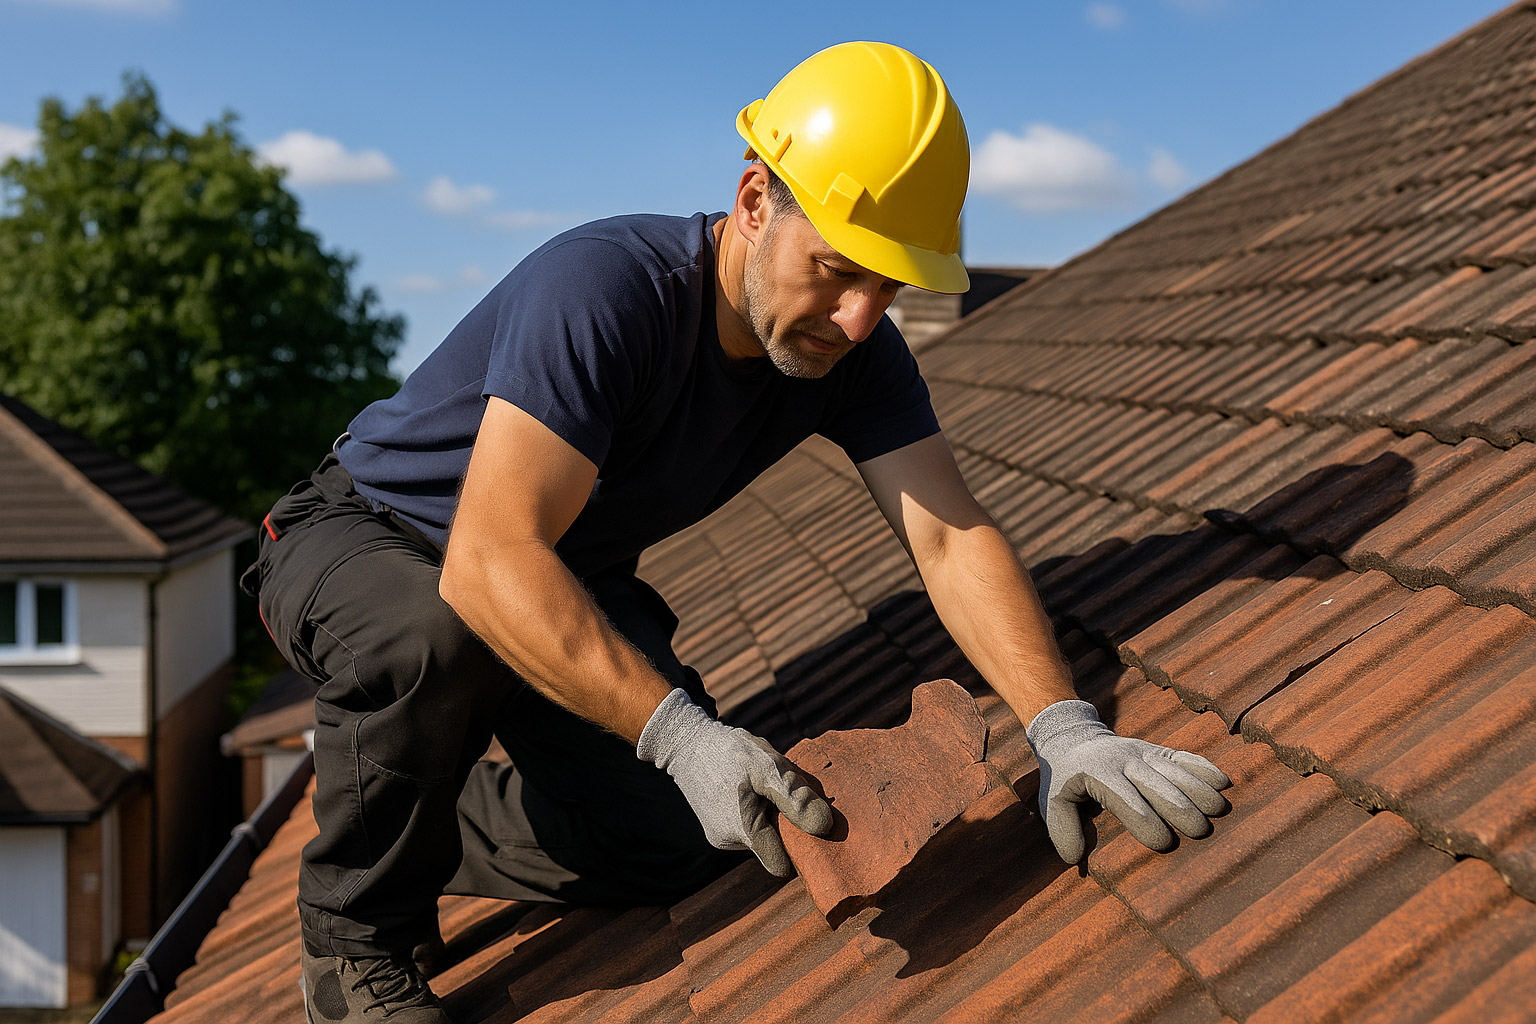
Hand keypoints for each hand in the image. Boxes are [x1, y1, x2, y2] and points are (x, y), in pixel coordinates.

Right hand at [637, 688, 832, 876]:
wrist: (685, 742)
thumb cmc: (729, 753)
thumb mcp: (768, 768)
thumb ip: (795, 799)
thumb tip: (826, 827)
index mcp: (744, 832)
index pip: (784, 865)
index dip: (799, 846)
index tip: (804, 819)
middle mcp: (730, 842)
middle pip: (773, 846)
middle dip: (785, 822)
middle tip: (781, 790)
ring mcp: (720, 836)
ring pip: (760, 834)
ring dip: (769, 812)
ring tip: (762, 783)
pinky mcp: (715, 826)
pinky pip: (746, 825)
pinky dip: (755, 809)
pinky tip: (749, 786)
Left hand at [1026, 700, 1229, 862]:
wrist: (1072, 736)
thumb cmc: (1064, 778)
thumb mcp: (1052, 800)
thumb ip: (1062, 829)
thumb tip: (1075, 858)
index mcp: (1098, 774)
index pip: (1125, 799)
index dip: (1145, 821)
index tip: (1164, 844)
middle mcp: (1124, 760)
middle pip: (1158, 784)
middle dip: (1180, 807)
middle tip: (1200, 832)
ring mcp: (1143, 752)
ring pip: (1175, 770)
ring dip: (1199, 789)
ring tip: (1219, 811)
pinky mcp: (1156, 750)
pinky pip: (1183, 756)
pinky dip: (1203, 768)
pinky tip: (1224, 783)